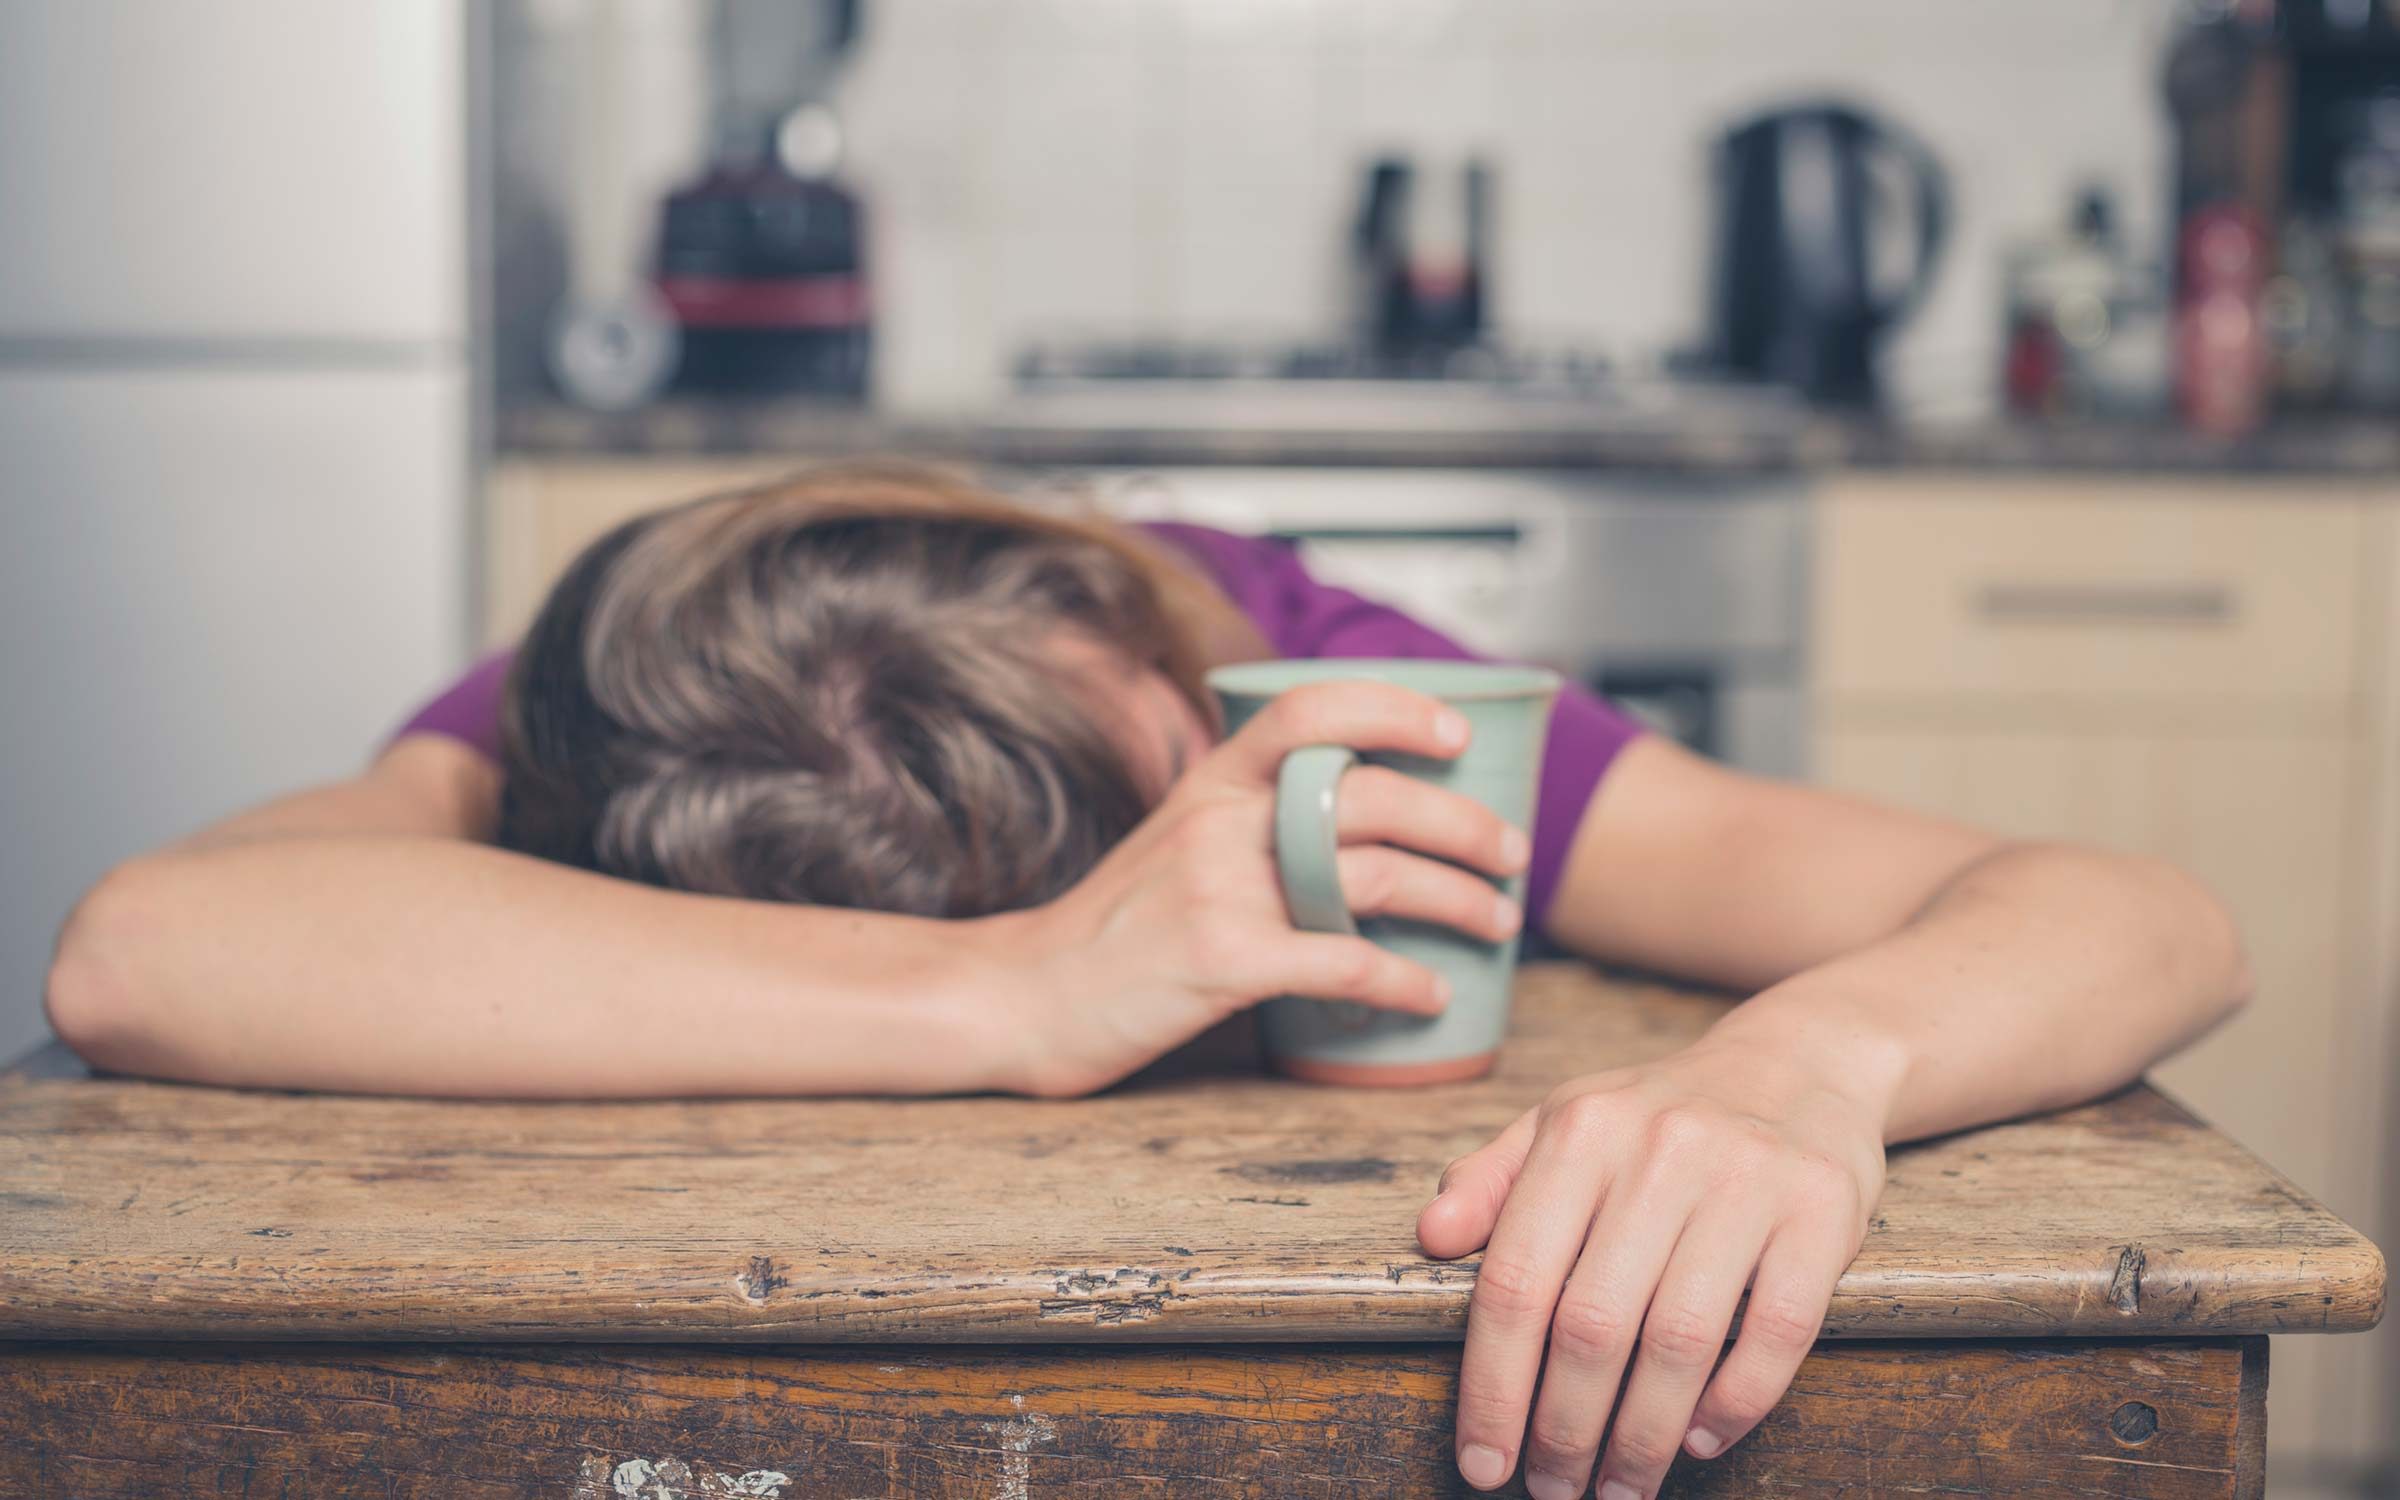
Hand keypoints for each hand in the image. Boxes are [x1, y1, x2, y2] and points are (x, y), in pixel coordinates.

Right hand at [994, 679, 1529, 1098]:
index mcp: (1212, 779)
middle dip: (1464, 825)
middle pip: (1373, 797)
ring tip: (1498, 923)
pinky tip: (1432, 996)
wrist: (1028, 994)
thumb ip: (1253, 814)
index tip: (1458, 738)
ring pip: (1375, 876)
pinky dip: (1404, 981)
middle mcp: (1219, 821)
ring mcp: (1219, 890)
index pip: (1313, 709)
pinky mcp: (1221, 963)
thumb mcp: (1177, 838)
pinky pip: (1343, 963)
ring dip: (1458, 900)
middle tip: (1512, 855)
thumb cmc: (1116, 925)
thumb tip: (1360, 810)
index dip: (1395, 710)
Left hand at [1419, 1037, 1890, 1497]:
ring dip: (1642, 1437)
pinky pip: (1777, 1333)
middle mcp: (1660, 1148)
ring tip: (1620, 1488)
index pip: (1517, 1281)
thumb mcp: (1564, 1121)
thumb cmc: (1659, 1115)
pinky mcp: (1824, 1211)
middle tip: (1553, 1490)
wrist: (1799, 1063)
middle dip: (1565, 1430)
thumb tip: (1431, 1238)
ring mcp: (1748, 1179)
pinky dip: (1734, 1403)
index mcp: (1581, 1130)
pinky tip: (1699, 1440)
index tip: (1483, 1462)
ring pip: (1680, 1342)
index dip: (1493, 1386)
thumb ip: (1491, 1179)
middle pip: (1593, 1325)